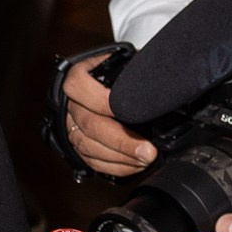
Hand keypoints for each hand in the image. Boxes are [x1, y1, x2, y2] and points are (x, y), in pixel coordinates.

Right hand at [61, 53, 156, 177]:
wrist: (107, 88)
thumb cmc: (119, 76)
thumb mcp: (125, 65)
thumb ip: (134, 72)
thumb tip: (160, 85)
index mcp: (79, 77)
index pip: (79, 87)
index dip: (101, 100)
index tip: (126, 109)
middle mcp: (72, 104)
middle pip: (90, 125)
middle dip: (121, 141)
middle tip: (147, 151)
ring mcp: (72, 127)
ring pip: (89, 147)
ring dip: (120, 158)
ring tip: (146, 160)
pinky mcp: (79, 147)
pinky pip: (93, 161)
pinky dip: (115, 166)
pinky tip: (135, 165)